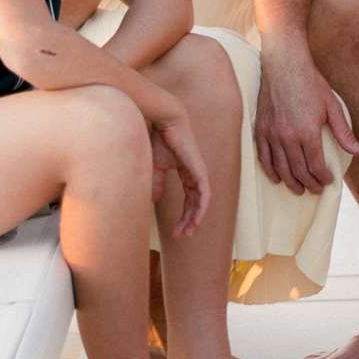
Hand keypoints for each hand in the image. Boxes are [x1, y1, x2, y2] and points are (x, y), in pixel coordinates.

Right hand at [146, 110, 210, 236]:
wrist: (165, 122)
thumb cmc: (158, 140)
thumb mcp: (155, 167)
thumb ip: (157, 183)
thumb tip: (154, 200)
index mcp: (187, 173)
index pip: (189, 199)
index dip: (183, 215)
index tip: (176, 231)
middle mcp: (195, 174)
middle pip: (195, 203)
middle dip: (189, 221)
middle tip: (182, 236)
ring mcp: (199, 172)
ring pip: (201, 202)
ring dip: (195, 218)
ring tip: (187, 232)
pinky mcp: (199, 170)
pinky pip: (204, 194)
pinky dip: (201, 208)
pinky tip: (196, 220)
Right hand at [253, 42, 358, 195]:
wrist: (284, 64)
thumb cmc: (311, 83)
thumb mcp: (332, 106)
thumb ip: (343, 132)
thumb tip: (358, 151)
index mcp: (308, 132)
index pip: (316, 166)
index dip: (323, 178)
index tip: (329, 181)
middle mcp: (288, 137)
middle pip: (299, 171)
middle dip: (309, 184)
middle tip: (315, 190)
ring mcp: (272, 134)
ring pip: (281, 168)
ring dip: (291, 182)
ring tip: (299, 189)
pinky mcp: (261, 129)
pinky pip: (263, 157)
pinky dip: (271, 171)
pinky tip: (277, 178)